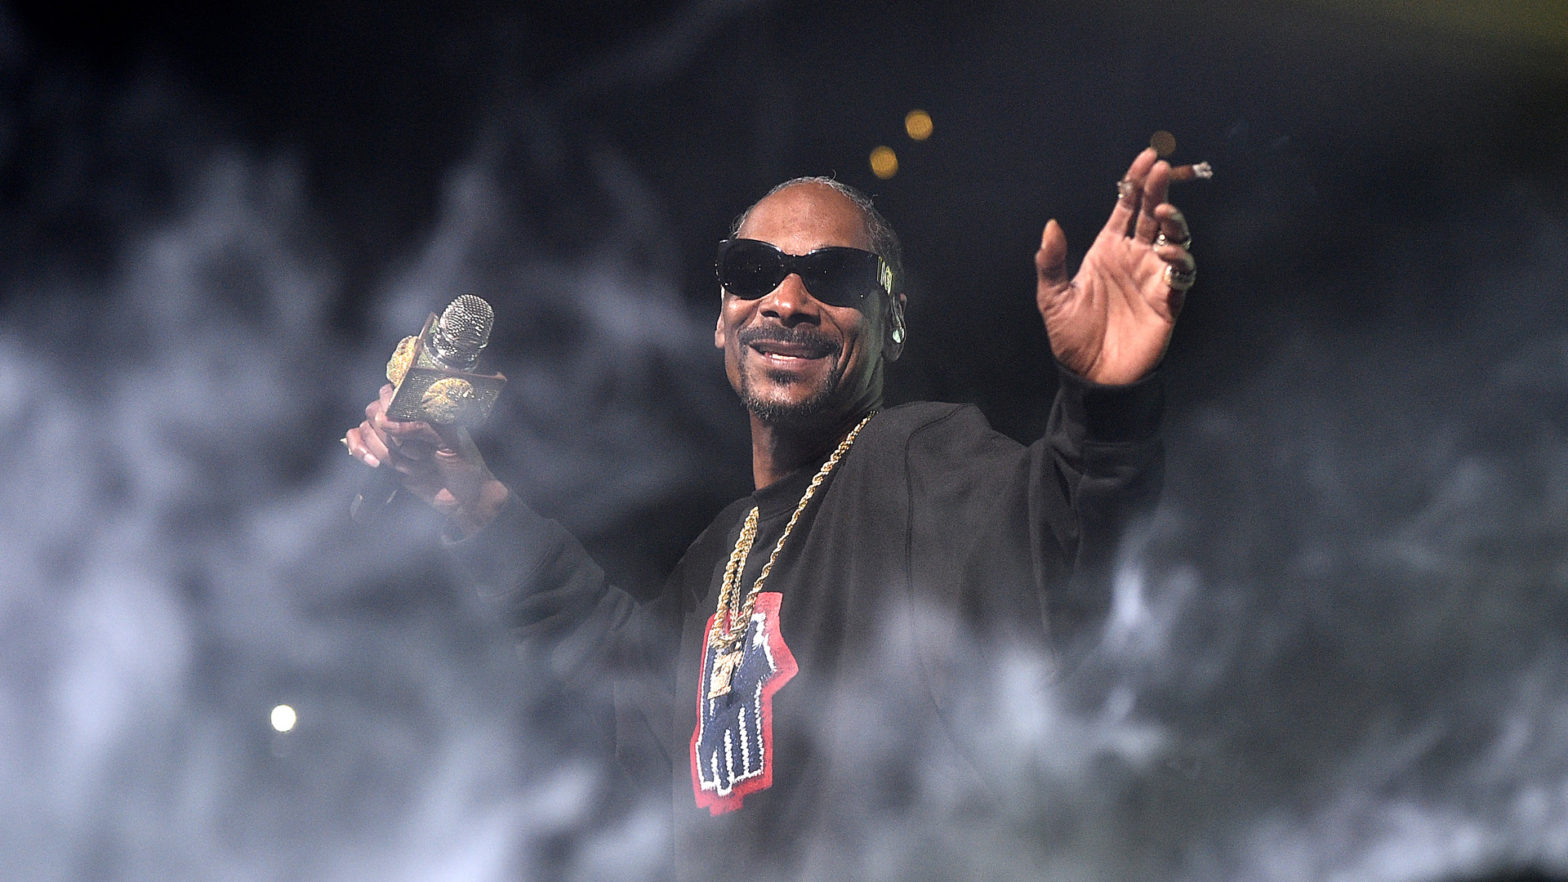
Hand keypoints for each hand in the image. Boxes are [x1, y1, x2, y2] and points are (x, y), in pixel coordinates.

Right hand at [343, 384, 509, 534]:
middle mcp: (402, 417)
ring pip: (366, 430)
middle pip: (374, 411)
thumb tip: (386, 422)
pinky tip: (374, 464)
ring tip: (415, 465)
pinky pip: (355, 442)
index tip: (395, 422)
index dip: (390, 406)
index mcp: (422, 407)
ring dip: (387, 452)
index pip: (392, 391)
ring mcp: (389, 436)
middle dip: (392, 436)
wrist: (463, 497)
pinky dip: (360, 450)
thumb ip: (420, 427)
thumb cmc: (463, 464)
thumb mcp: (449, 441)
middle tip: (419, 453)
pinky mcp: (380, 454)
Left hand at [1035, 148, 1194, 384]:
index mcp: (1107, 249)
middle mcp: (1134, 257)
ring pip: (1174, 239)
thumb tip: (1051, 225)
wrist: (1091, 376)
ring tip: (1162, 212)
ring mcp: (1153, 277)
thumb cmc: (1071, 337)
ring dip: (1172, 222)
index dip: (1136, 182)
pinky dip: (1178, 260)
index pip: (1126, 207)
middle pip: (1152, 215)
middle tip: (1161, 169)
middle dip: (1158, 190)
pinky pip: (1180, 274)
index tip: (1147, 158)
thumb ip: (1051, 262)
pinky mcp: (1168, 300)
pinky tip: (1165, 253)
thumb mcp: (1052, 297)